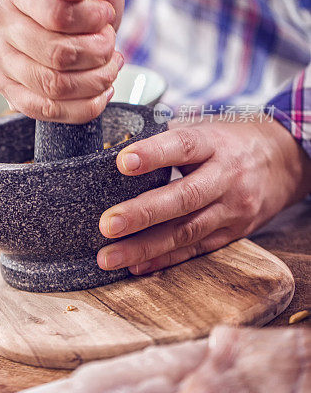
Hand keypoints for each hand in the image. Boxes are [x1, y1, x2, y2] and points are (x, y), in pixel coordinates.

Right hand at [0, 0, 124, 122]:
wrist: (57, 6)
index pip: (58, 14)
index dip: (94, 20)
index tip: (104, 14)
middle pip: (57, 54)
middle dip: (99, 51)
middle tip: (109, 41)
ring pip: (54, 86)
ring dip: (96, 80)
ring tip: (109, 64)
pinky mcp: (4, 88)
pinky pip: (46, 110)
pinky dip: (83, 107)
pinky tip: (101, 90)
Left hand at [97, 117, 310, 273]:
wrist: (285, 160)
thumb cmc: (230, 141)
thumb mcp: (205, 127)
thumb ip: (164, 136)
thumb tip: (112, 148)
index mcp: (215, 144)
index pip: (183, 146)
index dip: (154, 154)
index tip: (122, 162)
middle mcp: (226, 177)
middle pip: (184, 197)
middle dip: (143, 213)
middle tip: (107, 224)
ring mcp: (232, 209)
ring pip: (187, 232)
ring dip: (144, 247)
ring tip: (108, 256)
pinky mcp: (233, 233)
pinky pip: (196, 250)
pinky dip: (164, 260)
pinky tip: (136, 266)